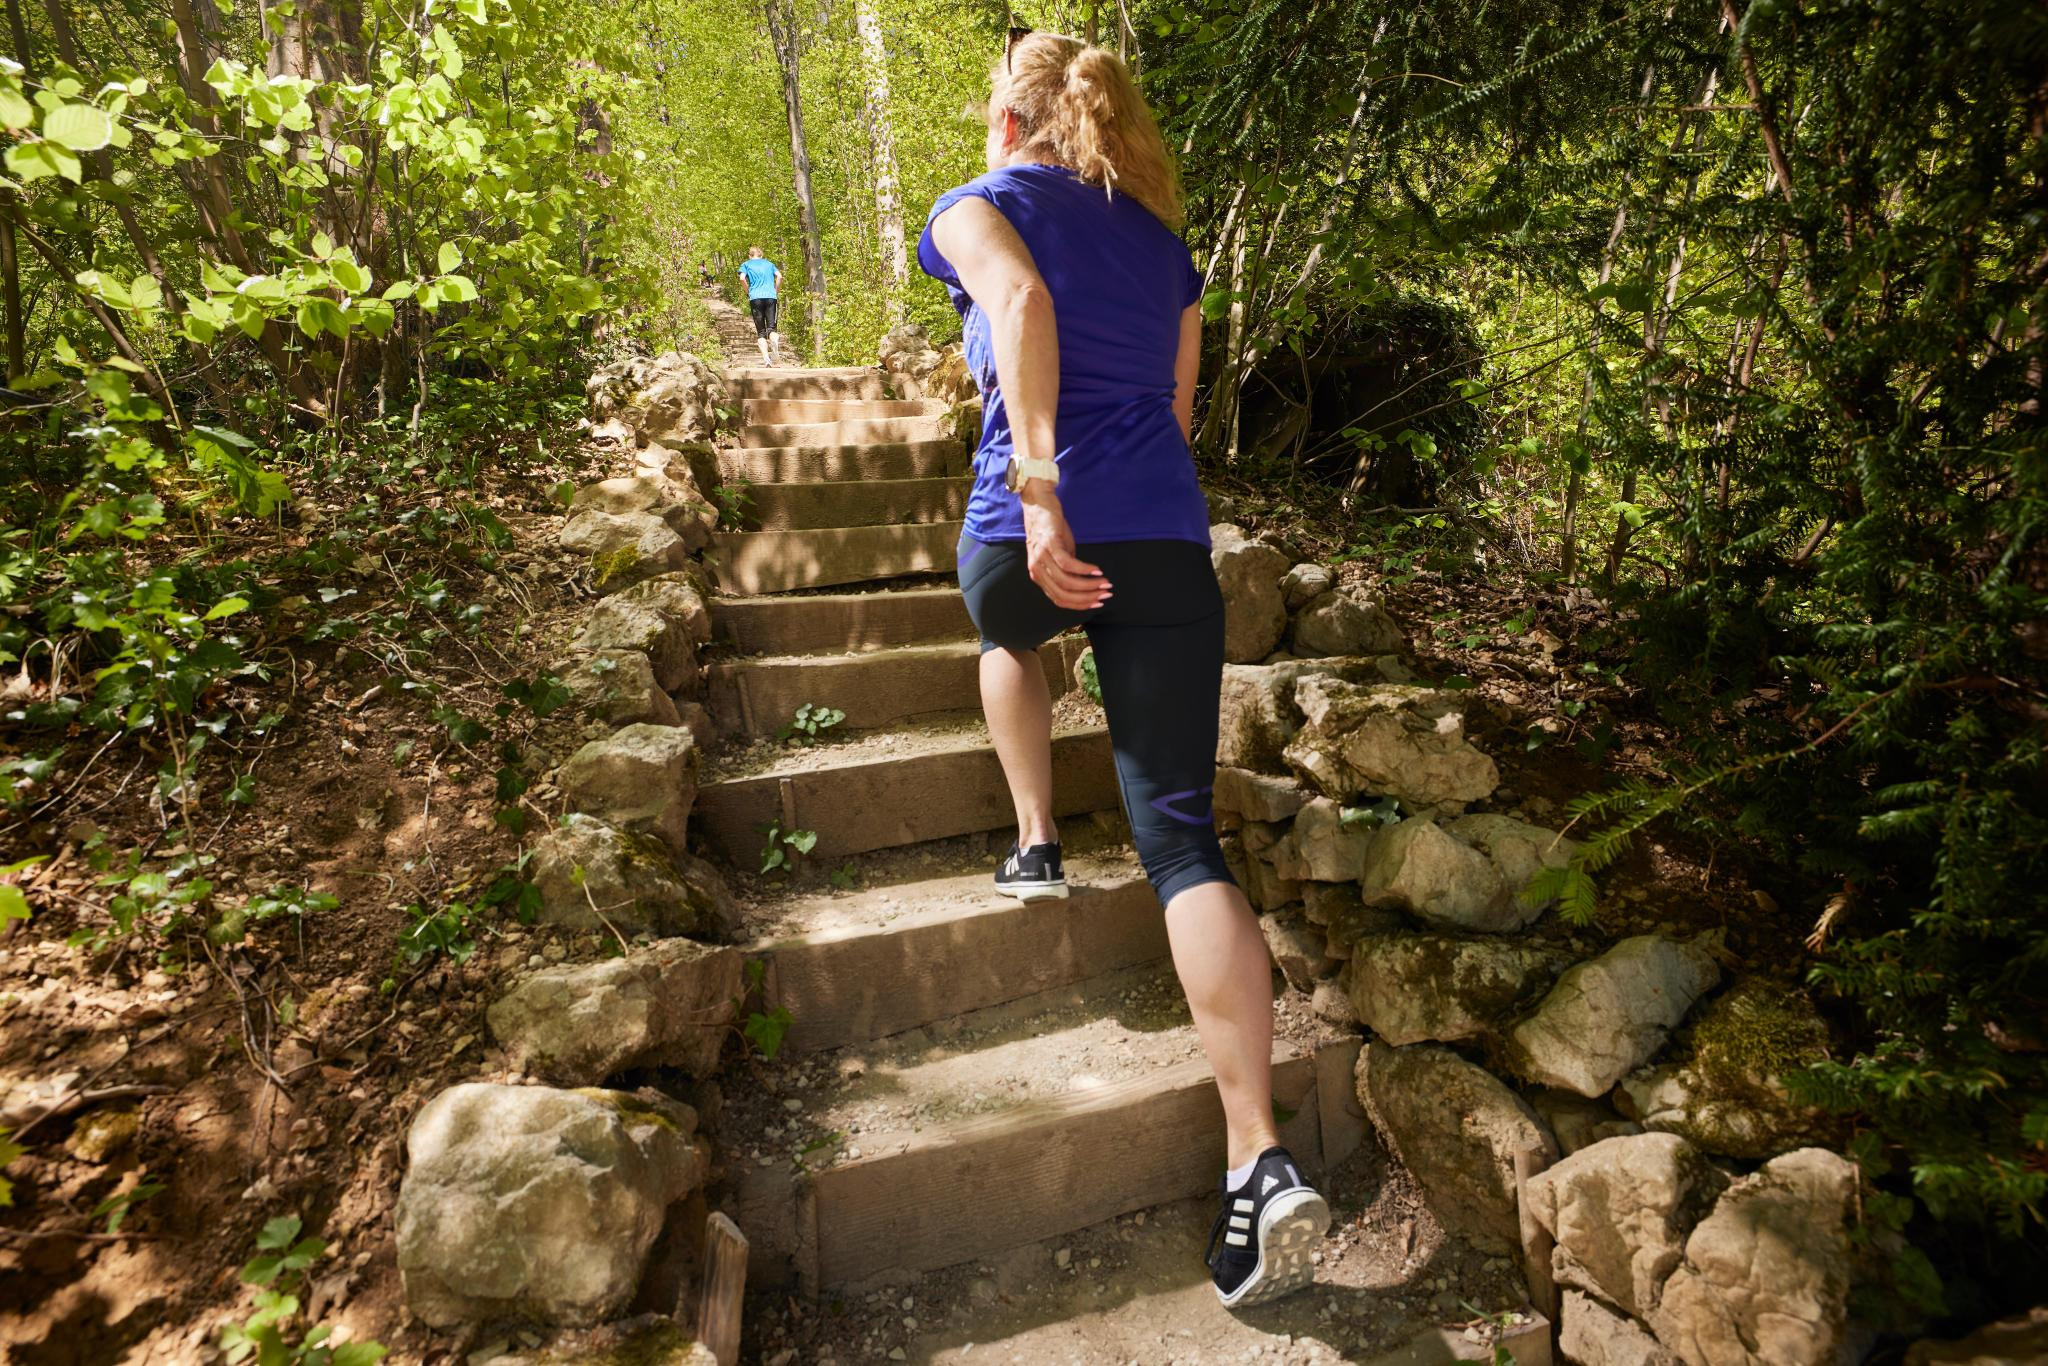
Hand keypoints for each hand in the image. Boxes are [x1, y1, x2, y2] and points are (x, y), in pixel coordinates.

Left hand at [1021, 487, 1109, 609]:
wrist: (1038, 505)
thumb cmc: (1051, 531)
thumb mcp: (1059, 555)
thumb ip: (1069, 571)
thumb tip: (1086, 583)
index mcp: (1039, 577)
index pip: (1060, 600)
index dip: (1080, 605)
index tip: (1098, 603)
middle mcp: (1037, 571)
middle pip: (1063, 595)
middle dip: (1088, 598)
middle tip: (1106, 594)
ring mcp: (1041, 558)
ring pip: (1066, 582)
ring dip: (1089, 585)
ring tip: (1105, 583)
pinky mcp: (1049, 544)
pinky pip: (1067, 564)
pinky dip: (1084, 569)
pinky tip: (1097, 570)